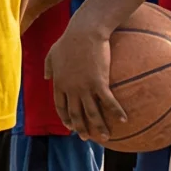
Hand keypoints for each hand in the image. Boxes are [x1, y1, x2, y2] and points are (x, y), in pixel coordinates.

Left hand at [45, 15, 124, 139]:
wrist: (84, 32)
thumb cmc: (69, 40)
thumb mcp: (52, 53)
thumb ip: (48, 66)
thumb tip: (46, 77)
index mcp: (59, 83)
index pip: (60, 106)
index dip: (65, 118)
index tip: (70, 127)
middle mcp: (70, 89)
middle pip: (75, 114)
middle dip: (81, 128)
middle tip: (86, 138)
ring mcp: (84, 87)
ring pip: (91, 113)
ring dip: (99, 127)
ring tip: (105, 138)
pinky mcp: (99, 82)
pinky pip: (108, 102)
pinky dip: (115, 112)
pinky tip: (123, 120)